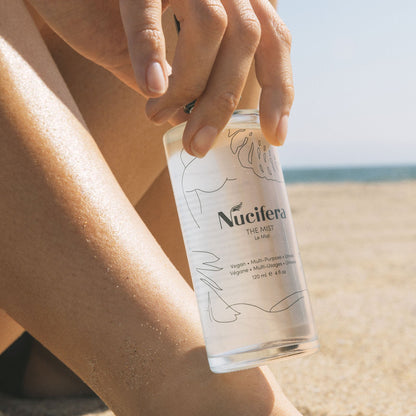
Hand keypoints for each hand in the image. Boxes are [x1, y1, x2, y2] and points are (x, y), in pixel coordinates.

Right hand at [28, 0, 293, 156]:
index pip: (273, 40)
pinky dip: (150, 50)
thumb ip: (179, 81)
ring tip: (157, 116)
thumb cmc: (109, 10)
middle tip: (197, 145)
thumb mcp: (157, 51)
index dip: (278, 88)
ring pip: (212, 25)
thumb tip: (195, 120)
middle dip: (222, 102)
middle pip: (246, 38)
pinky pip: (147, 10)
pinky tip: (151, 88)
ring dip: (189, 85)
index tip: (274, 136)